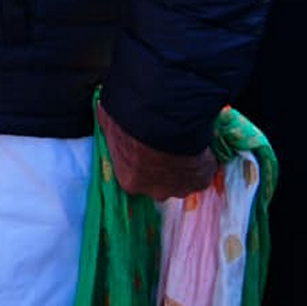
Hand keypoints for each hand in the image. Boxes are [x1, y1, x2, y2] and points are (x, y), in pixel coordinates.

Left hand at [97, 100, 217, 199]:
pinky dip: (202, 162)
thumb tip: (103, 114)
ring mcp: (180, 188)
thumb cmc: (131, 121)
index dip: (139, 162)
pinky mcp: (200, 181)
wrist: (165, 120)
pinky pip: (201, 173)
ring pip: (181, 180)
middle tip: (164, 145)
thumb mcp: (109, 121)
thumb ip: (108, 127)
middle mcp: (154, 192)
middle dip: (161, 168)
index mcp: (129, 180)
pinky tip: (199, 146)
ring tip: (182, 144)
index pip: (133, 177)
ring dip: (182, 165)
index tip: (144, 148)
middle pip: (158, 184)